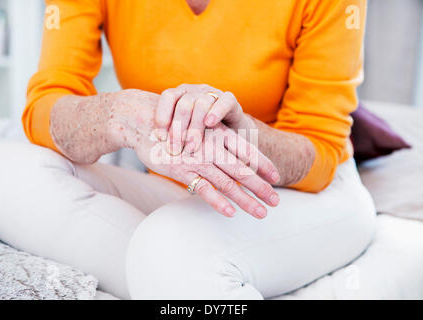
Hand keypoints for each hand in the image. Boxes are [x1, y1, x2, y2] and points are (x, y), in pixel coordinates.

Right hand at [136, 123, 279, 218]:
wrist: (144, 122)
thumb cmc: (175, 127)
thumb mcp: (200, 128)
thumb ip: (216, 141)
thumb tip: (233, 155)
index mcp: (219, 134)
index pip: (247, 151)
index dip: (264, 164)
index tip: (277, 177)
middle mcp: (212, 147)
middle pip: (243, 170)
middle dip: (261, 187)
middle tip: (276, 201)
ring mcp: (198, 160)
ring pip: (228, 183)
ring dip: (246, 200)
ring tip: (261, 212)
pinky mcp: (182, 171)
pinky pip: (204, 189)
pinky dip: (218, 202)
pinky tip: (231, 212)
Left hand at [155, 84, 251, 154]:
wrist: (231, 136)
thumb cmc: (201, 136)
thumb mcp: (183, 133)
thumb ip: (170, 133)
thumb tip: (151, 142)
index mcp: (181, 95)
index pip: (168, 97)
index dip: (162, 116)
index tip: (160, 137)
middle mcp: (195, 91)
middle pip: (183, 104)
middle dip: (178, 129)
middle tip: (175, 149)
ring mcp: (213, 94)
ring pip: (202, 103)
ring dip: (195, 127)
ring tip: (192, 146)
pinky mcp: (230, 100)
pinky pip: (224, 101)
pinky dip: (216, 112)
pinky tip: (210, 124)